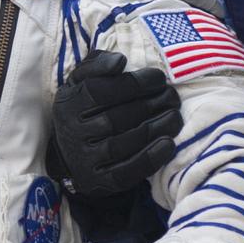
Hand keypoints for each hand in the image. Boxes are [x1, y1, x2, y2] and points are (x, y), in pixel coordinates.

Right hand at [49, 50, 180, 199]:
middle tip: (172, 96)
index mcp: (68, 104)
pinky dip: (151, 157)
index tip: (158, 78)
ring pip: (125, 143)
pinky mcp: (100, 181)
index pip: (101, 91)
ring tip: (175, 116)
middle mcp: (73, 133)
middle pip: (117, 117)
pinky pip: (128, 171)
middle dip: (151, 104)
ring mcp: (85, 160)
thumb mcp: (81, 82)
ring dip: (156, 128)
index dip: (135, 83)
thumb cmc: (83, 109)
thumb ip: (97, 64)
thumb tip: (120, 61)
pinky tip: (168, 143)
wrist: (69, 155)